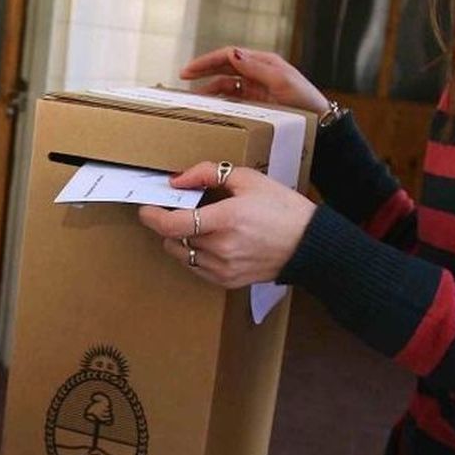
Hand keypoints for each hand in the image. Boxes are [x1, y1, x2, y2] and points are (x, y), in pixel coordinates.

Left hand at [137, 162, 314, 287]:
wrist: (309, 245)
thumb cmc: (282, 209)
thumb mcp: (248, 179)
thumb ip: (207, 173)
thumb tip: (177, 180)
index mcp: (226, 219)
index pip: (173, 224)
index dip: (153, 217)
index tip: (146, 208)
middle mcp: (221, 248)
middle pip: (174, 239)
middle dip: (169, 223)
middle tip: (176, 210)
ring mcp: (223, 268)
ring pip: (182, 254)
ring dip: (180, 239)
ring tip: (197, 225)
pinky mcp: (227, 281)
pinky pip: (195, 268)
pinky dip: (193, 254)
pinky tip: (208, 241)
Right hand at [180, 45, 328, 116]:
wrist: (320, 126)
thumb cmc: (306, 102)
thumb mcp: (283, 82)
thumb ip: (256, 68)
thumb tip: (233, 54)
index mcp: (264, 62)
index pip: (230, 55)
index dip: (207, 61)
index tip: (189, 70)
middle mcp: (258, 73)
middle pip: (224, 68)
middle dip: (203, 71)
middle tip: (183, 79)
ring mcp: (257, 89)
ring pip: (226, 85)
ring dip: (210, 89)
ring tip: (194, 99)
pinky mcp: (257, 104)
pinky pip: (234, 100)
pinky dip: (220, 102)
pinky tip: (211, 108)